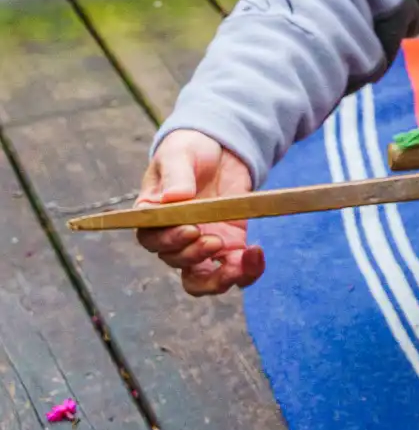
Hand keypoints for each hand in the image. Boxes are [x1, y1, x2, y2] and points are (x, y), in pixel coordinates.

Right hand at [136, 130, 263, 295]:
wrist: (221, 149)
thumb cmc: (190, 149)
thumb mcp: (180, 154)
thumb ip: (176, 175)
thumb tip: (174, 197)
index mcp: (154, 215)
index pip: (152, 239)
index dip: (168, 242)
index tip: (190, 230)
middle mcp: (174, 236)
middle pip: (175, 261)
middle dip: (193, 256)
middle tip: (214, 241)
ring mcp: (201, 243)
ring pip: (201, 279)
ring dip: (218, 279)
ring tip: (238, 263)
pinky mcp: (229, 244)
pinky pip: (234, 269)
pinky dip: (246, 271)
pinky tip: (256, 255)